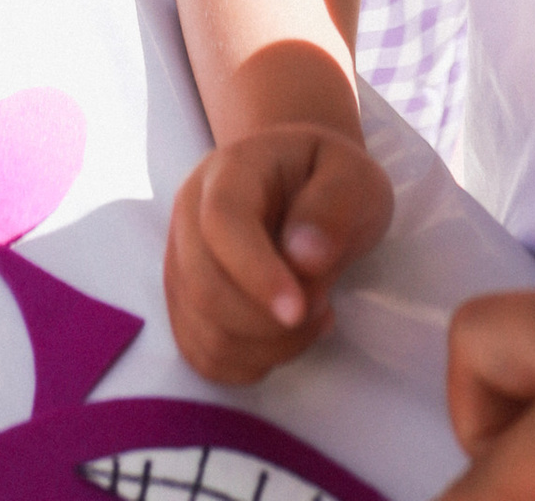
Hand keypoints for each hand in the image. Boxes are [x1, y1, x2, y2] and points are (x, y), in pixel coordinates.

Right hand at [165, 128, 393, 384]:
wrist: (302, 185)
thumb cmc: (327, 178)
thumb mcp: (353, 176)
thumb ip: (333, 207)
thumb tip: (304, 258)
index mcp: (230, 171)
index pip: (222, 222)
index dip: (256, 273)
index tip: (300, 310)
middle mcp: (190, 213)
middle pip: (204, 287)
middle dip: (269, 321)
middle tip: (324, 306)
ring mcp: (181, 261)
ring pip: (206, 332)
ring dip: (269, 346)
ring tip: (312, 318)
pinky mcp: (185, 305)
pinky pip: (205, 356)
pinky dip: (251, 362)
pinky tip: (285, 336)